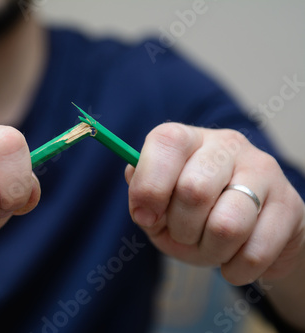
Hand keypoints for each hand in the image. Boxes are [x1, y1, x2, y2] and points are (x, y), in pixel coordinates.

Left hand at [126, 123, 304, 284]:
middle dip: (180, 228)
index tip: (145, 217)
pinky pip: (254, 253)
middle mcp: (227, 145)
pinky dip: (235, 269)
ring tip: (210, 246)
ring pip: (226, 226)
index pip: (166, 143)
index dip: (148, 186)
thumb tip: (142, 204)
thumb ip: (143, 200)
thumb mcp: (160, 208)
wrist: (252, 233)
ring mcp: (263, 171)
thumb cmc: (195, 217)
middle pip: (193, 190)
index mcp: (188, 139)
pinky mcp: (290, 205)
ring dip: (209, 251)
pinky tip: (234, 259)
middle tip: (184, 234)